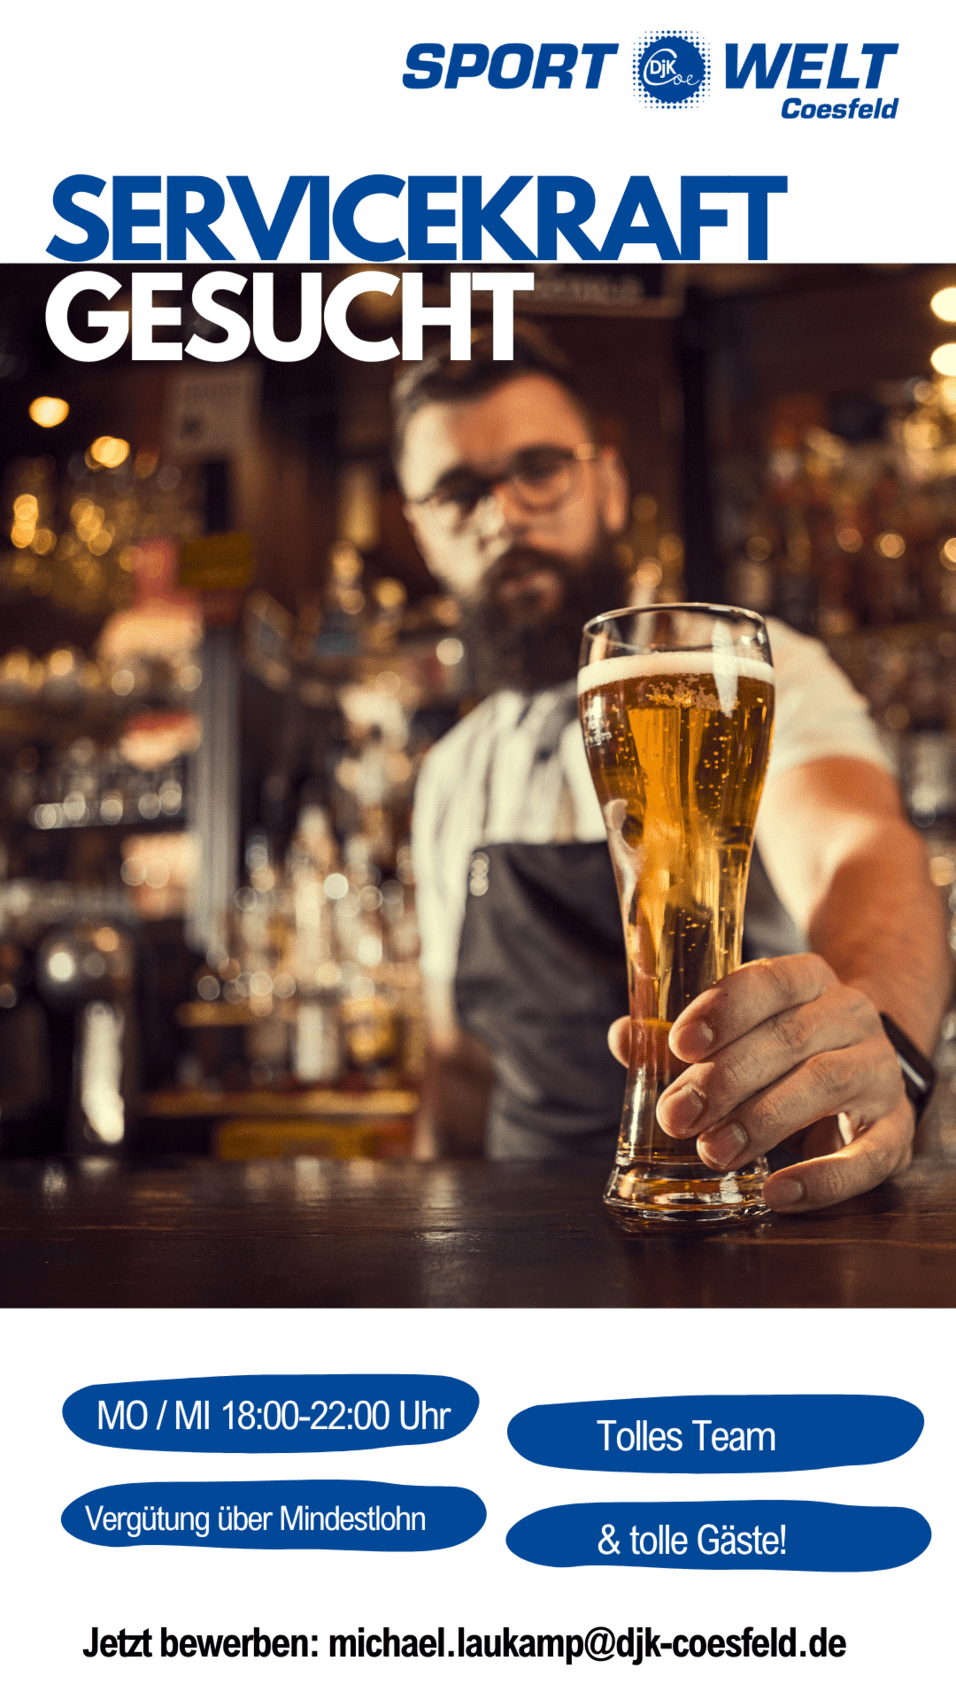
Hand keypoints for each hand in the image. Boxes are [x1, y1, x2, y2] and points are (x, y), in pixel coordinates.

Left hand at [607, 955, 915, 1212]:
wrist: (860, 1066)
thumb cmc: (780, 1049)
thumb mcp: (736, 1032)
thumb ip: (680, 1036)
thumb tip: (625, 1038)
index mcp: (809, 980)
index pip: (770, 981)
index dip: (725, 1009)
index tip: (680, 1044)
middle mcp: (851, 1016)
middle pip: (790, 1039)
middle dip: (725, 1079)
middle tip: (677, 1115)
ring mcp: (878, 1071)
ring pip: (825, 1085)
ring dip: (762, 1120)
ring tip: (713, 1151)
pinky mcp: (895, 1128)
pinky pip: (868, 1156)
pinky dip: (823, 1179)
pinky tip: (777, 1193)